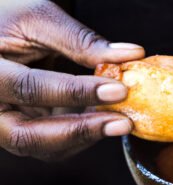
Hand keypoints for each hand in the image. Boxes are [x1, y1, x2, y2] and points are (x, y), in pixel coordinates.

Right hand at [0, 0, 144, 159]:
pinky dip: (83, 133)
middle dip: (81, 131)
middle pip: (28, 135)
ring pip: (44, 147)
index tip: (118, 90)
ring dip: (87, 136)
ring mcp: (5, 124)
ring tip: (121, 119)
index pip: (29, 89)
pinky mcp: (24, 130)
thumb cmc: (9, 20)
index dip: (76, 92)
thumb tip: (131, 55)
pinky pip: (55, 144)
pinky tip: (105, 118)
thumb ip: (80, 41)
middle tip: (123, 123)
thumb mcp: (38, 19)